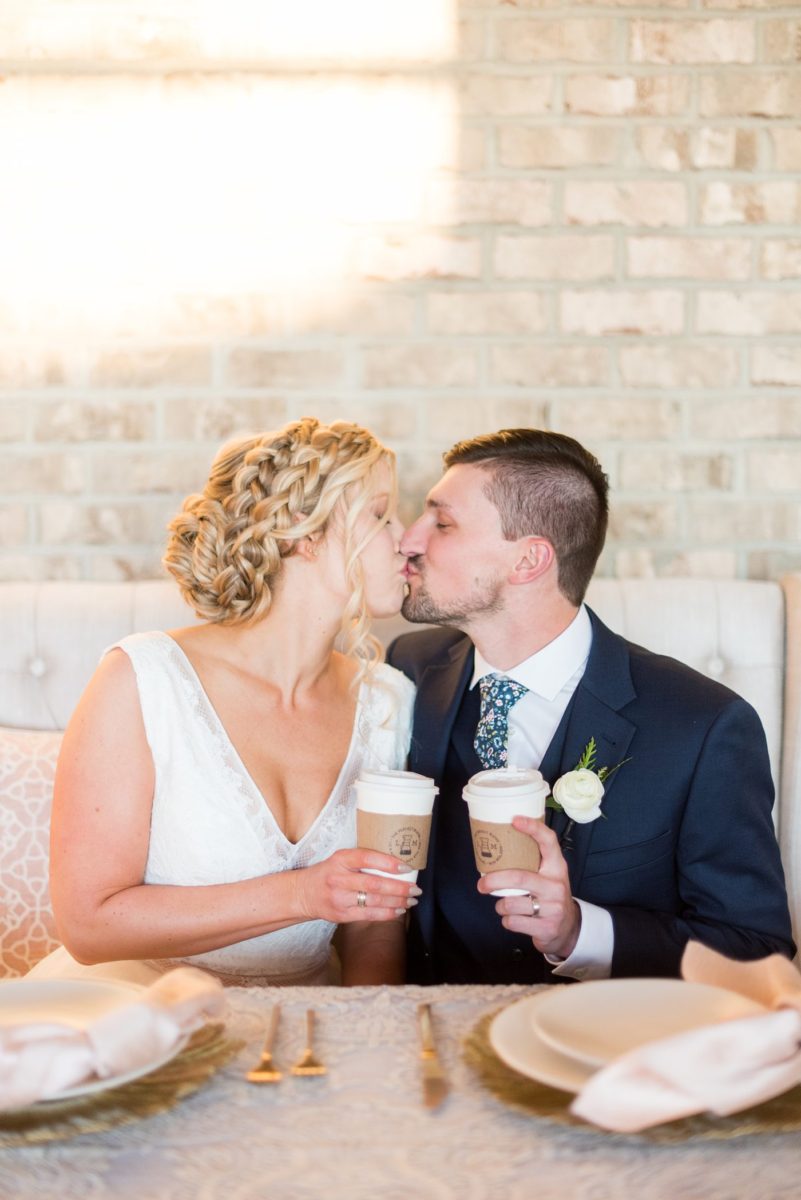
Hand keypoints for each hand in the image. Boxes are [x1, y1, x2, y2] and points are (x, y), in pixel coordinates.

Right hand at [292, 849, 419, 923]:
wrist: (303, 893)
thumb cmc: (329, 873)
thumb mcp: (341, 860)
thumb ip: (362, 861)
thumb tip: (396, 865)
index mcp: (340, 859)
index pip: (367, 858)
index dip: (388, 863)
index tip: (406, 868)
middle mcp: (338, 878)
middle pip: (374, 884)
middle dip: (399, 888)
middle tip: (416, 889)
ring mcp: (339, 898)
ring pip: (373, 901)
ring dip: (396, 901)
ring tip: (411, 900)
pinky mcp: (341, 915)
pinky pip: (368, 915)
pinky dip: (386, 913)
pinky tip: (398, 910)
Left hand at [476, 817, 580, 959]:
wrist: (568, 928)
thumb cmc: (550, 896)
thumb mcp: (549, 876)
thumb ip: (532, 862)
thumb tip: (499, 845)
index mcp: (557, 867)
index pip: (548, 841)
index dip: (532, 828)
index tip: (515, 820)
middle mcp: (556, 885)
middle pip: (518, 877)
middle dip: (494, 880)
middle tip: (482, 884)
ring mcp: (553, 907)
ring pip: (511, 903)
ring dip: (501, 906)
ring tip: (506, 905)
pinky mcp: (547, 927)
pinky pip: (513, 922)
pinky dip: (507, 921)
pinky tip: (516, 919)